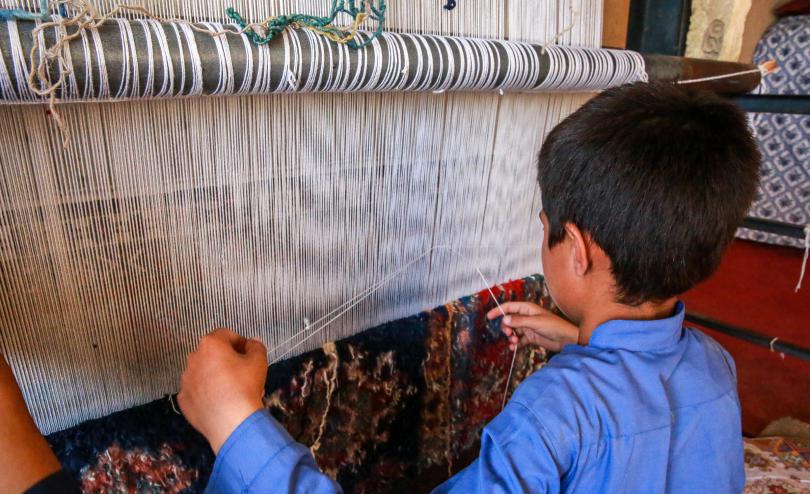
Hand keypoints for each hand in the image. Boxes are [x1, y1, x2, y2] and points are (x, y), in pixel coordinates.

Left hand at [178, 329, 267, 453]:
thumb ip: (256, 346)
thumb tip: (252, 343)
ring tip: (232, 390)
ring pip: (203, 372)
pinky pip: (197, 390)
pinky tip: (221, 401)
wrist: (231, 422)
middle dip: (227, 359)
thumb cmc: (245, 387)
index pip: (227, 335)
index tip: (249, 354)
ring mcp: (186, 380)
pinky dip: (207, 393)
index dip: (240, 342)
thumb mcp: (259, 361)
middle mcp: (193, 359)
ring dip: (215, 376)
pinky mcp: (183, 399)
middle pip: (213, 353)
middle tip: (242, 372)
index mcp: (211, 344)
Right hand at [486, 302, 578, 351]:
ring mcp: (528, 327)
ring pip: (513, 331)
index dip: (498, 311)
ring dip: (511, 336)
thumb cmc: (554, 326)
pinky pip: (519, 340)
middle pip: (509, 320)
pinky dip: (515, 343)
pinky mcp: (531, 337)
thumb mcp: (535, 322)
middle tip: (508, 333)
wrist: (566, 340)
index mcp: (527, 309)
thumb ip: (519, 321)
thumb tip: (504, 320)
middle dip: (506, 327)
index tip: (489, 317)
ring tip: (514, 341)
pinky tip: (514, 347)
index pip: (509, 307)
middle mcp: (526, 317)